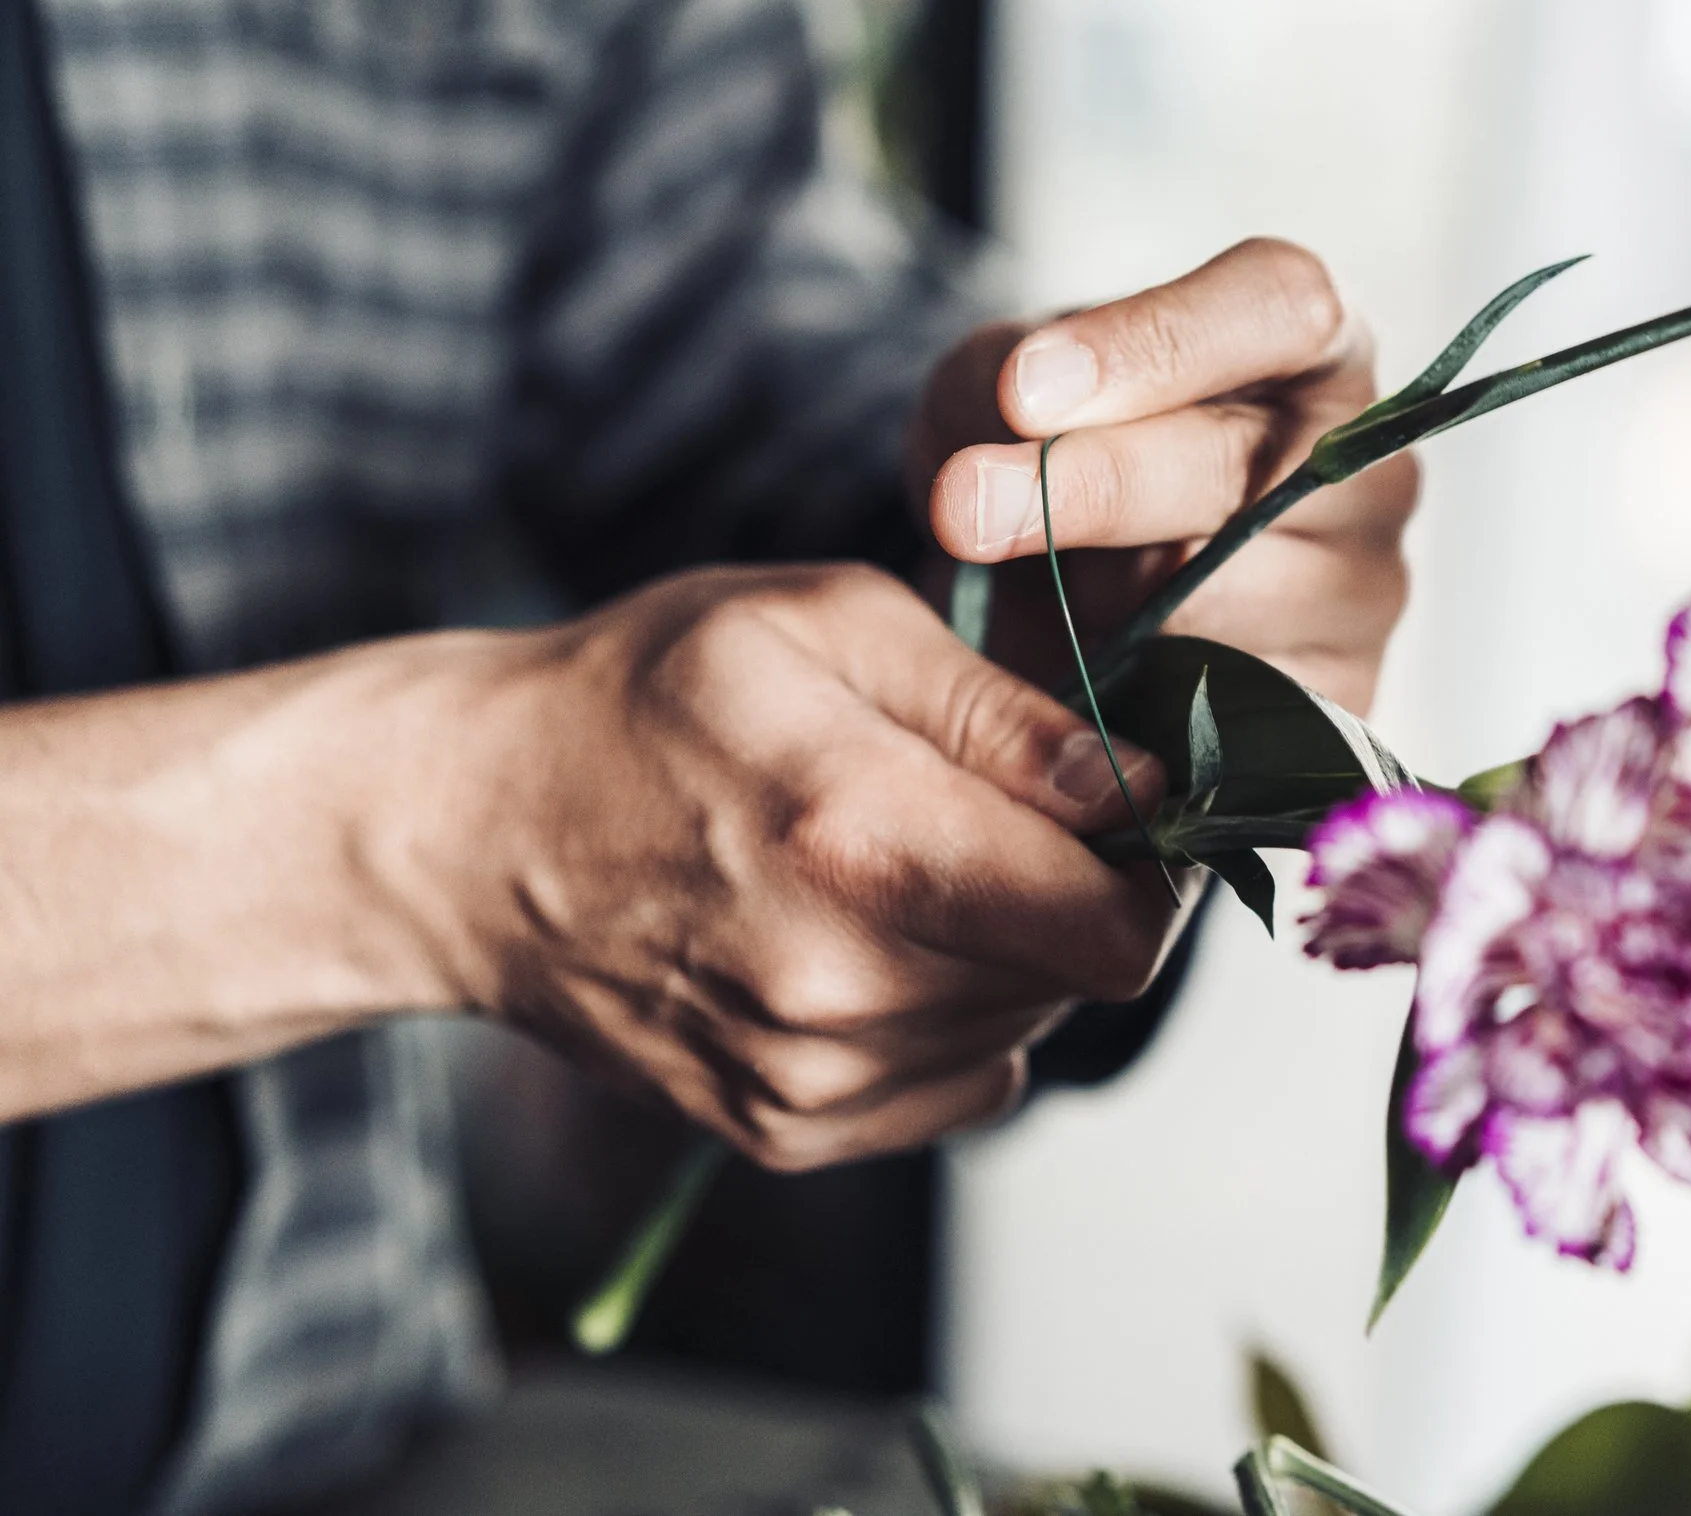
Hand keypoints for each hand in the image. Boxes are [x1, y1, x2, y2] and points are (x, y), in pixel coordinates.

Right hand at [429, 563, 1171, 1169]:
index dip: (1159, 865)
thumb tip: (1140, 787)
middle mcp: (843, 987)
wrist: (467, 834)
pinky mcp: (784, 1131)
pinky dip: (947, 1013)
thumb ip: (1001, 710)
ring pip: (1022, 1028)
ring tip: (900, 862)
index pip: (1120, 928)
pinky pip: (955, 1081)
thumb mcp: (826, 622)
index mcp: (863, 840)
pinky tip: (861, 935)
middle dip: (1076, 891)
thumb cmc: (647, 697)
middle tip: (993, 811)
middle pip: (1080, 978)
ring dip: (1007, 949)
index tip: (1132, 806)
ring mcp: (808, 1077)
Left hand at [908, 238, 1417, 712]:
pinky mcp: (1339, 707)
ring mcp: (1365, 593)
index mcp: (1312, 344)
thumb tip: (1023, 419)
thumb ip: (997, 384)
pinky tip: (1062, 686)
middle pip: (1255, 467)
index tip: (1025, 390)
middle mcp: (1366, 465)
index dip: (1157, 344)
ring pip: (1232, 602)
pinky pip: (1229, 717)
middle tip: (965, 505)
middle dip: (1095, 487)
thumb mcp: (998, 389)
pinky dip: (1127, 704)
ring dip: (1100, 607)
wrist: (1065, 595)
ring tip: (1018, 602)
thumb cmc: (1051, 456)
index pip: (1282, 306)